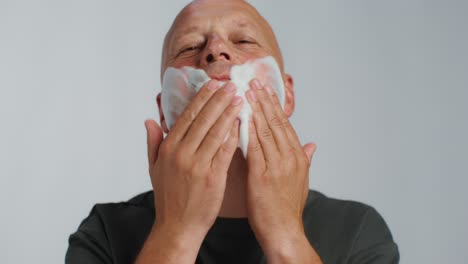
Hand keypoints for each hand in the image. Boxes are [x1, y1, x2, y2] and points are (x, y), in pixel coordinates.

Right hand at [144, 80, 242, 240]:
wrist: (177, 226)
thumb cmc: (168, 197)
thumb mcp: (154, 168)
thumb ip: (153, 142)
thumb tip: (150, 120)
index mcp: (168, 148)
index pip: (187, 116)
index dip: (202, 98)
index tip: (213, 84)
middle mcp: (182, 153)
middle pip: (203, 119)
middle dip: (218, 99)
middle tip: (231, 85)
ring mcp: (197, 165)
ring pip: (216, 131)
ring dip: (229, 113)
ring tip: (240, 98)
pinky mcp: (213, 177)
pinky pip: (226, 150)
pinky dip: (234, 135)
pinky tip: (242, 123)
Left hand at [245, 79, 317, 258]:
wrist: (284, 231)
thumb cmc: (287, 208)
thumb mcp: (302, 181)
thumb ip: (306, 160)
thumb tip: (312, 145)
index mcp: (298, 157)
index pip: (285, 124)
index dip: (275, 105)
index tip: (266, 89)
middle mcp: (290, 157)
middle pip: (276, 122)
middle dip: (264, 100)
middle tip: (254, 81)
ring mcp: (277, 165)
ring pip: (266, 130)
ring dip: (255, 109)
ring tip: (246, 91)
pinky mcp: (263, 175)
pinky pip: (254, 147)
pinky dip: (248, 129)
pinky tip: (241, 116)